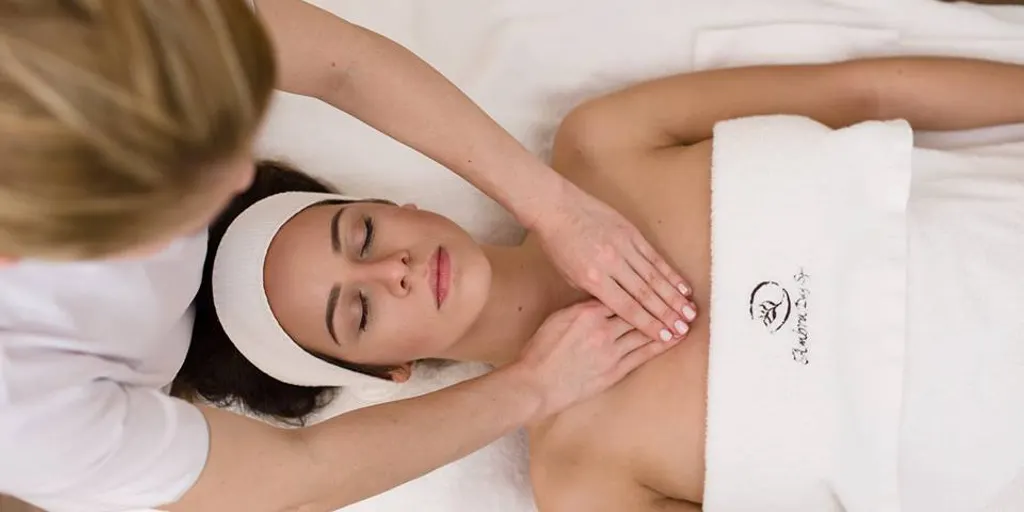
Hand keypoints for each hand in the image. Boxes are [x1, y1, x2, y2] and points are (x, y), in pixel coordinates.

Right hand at [512, 300, 677, 421]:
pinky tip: (674, 337)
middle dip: (660, 303)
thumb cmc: (541, 351)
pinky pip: (643, 354)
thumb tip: (600, 298)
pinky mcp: (615, 370)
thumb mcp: (558, 319)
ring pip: (644, 331)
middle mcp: (603, 328)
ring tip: (685, 315)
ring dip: (666, 322)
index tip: (654, 280)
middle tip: (681, 297)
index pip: (620, 294)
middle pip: (637, 310)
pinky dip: (660, 344)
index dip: (639, 288)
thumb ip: (581, 307)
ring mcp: (610, 350)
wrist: (537, 383)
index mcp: (586, 312)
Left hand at [532, 182, 695, 343]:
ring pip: (654, 276)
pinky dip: (670, 273)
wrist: (557, 207)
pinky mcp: (631, 233)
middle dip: (667, 314)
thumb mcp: (570, 276)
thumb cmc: (559, 244)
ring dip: (674, 296)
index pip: (626, 307)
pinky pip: (655, 257)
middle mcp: (611, 263)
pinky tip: (682, 286)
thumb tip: (621, 306)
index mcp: (593, 278)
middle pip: (645, 294)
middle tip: (685, 329)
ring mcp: (624, 246)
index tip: (665, 336)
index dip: (648, 323)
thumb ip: (596, 293)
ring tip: (689, 312)